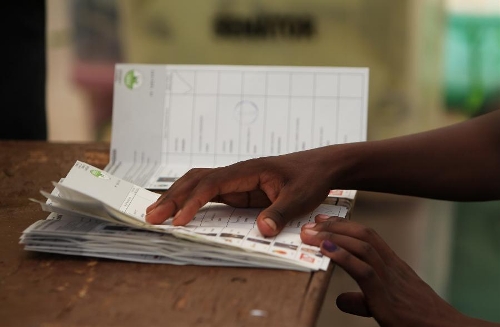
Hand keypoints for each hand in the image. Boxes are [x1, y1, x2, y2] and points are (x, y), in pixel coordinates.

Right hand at [145, 147, 337, 235]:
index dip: (193, 201)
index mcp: (248, 170)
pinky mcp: (239, 191)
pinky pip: (210, 195)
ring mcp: (237, 182)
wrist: (320, 167)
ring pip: (199, 185)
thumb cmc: (310, 178)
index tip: (178, 220)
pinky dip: (192, 203)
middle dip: (173, 198)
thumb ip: (280, 212)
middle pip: (197, 180)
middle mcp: (237, 174)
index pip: (213, 183)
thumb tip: (261, 230)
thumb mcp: (300, 197)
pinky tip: (180, 214)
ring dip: (177, 198)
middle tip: (151, 217)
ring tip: (156, 214)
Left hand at [300, 216, 491, 326]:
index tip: (322, 219)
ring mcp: (390, 279)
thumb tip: (341, 299)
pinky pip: (364, 270)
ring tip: (311, 234)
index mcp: (393, 264)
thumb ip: (363, 299)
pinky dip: (343, 257)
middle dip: (334, 225)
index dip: (343, 225)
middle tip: (309, 224)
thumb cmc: (418, 318)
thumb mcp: (387, 304)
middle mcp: (392, 266)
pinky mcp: (386, 296)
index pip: (367, 235)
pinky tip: (326, 250)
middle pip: (362, 234)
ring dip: (333, 236)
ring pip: (362, 246)